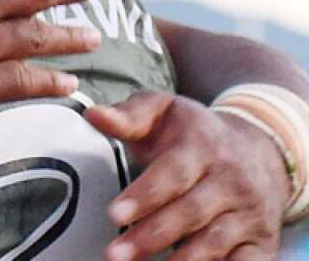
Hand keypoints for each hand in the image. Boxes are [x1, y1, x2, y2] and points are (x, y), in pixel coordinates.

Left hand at [85, 92, 288, 260]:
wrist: (260, 150)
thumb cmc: (197, 135)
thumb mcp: (164, 112)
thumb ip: (129, 115)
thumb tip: (95, 115)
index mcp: (203, 146)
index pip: (173, 173)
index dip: (145, 195)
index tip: (115, 214)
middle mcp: (232, 180)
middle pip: (190, 212)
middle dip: (151, 236)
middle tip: (116, 253)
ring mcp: (249, 212)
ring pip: (215, 241)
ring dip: (181, 260)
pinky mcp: (262, 240)